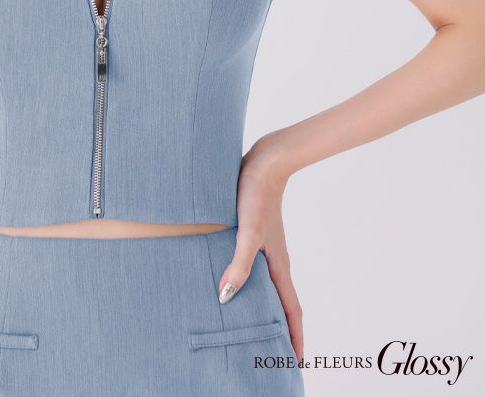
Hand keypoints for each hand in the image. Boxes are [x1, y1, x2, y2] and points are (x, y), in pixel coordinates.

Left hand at [217, 135, 303, 362]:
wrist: (264, 160)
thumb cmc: (256, 194)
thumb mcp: (247, 231)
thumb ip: (239, 263)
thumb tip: (226, 296)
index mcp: (278, 264)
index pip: (291, 310)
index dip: (294, 337)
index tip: (297, 362)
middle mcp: (275, 258)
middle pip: (282, 302)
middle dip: (283, 329)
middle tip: (279, 354)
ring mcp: (266, 245)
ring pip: (270, 284)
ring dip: (269, 306)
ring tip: (259, 324)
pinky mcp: (255, 231)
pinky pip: (257, 267)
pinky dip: (253, 282)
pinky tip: (236, 279)